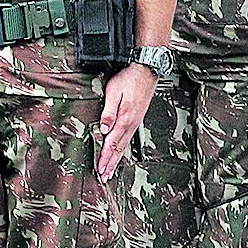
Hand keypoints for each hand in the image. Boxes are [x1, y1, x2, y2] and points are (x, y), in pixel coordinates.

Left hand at [95, 63, 156, 181]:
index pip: (111, 144)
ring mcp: (136, 122)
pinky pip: (129, 139)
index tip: (100, 170)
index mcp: (124, 120)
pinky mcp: (137, 118)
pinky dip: (123, 149)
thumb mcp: (113, 93)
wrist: (147, 70)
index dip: (105, 158)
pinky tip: (121, 152)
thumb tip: (103, 130)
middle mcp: (131, 124)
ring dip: (117, 159)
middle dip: (111, 164)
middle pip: (119, 149)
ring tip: (111, 170)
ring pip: (125, 145)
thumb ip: (108, 112)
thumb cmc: (129, 79)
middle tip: (104, 177)